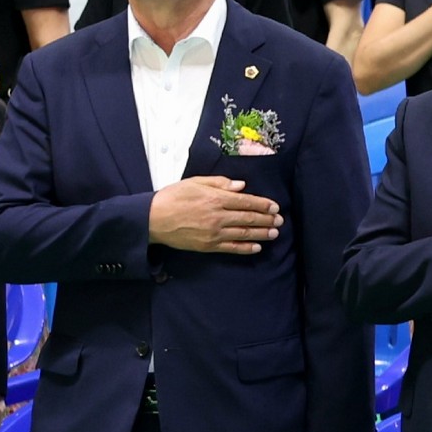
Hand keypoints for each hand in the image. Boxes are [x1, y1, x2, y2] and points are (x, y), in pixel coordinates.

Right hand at [147, 174, 283, 253]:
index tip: (275, 206)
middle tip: (280, 220)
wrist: (152, 219)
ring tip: (274, 233)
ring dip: (262, 233)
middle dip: (267, 219)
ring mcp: (214, 233)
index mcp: (216, 199)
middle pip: (249, 218)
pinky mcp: (208, 246)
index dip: (263, 205)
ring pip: (244, 234)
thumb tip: (241, 186)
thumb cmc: (172, 197)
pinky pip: (232, 248)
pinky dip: (246, 248)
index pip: (247, 202)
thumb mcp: (195, 183)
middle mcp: (218, 216)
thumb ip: (220, 183)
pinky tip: (257, 247)